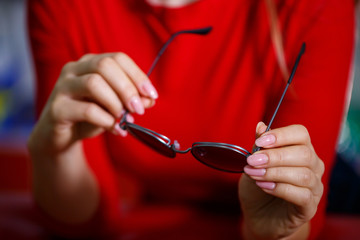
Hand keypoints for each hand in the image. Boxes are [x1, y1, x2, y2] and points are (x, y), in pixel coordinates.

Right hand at [28, 52, 157, 155]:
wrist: (61, 137)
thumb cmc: (90, 117)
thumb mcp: (115, 107)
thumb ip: (132, 101)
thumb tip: (150, 100)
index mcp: (90, 63)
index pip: (118, 58)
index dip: (137, 75)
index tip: (152, 94)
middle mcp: (74, 69)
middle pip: (105, 66)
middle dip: (127, 88)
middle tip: (139, 109)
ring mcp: (62, 87)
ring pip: (94, 84)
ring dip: (116, 103)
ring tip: (124, 119)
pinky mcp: (57, 109)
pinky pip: (86, 110)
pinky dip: (106, 120)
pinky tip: (116, 129)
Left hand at [239, 122, 324, 238]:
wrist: (258, 216)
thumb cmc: (257, 186)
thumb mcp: (253, 163)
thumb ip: (259, 146)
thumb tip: (260, 126)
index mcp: (301, 149)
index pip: (300, 134)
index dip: (281, 135)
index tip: (260, 142)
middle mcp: (313, 166)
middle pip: (303, 154)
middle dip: (274, 156)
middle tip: (252, 161)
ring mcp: (314, 187)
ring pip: (303, 175)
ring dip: (274, 172)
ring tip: (254, 174)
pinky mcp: (309, 207)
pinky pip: (302, 195)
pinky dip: (280, 189)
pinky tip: (264, 186)